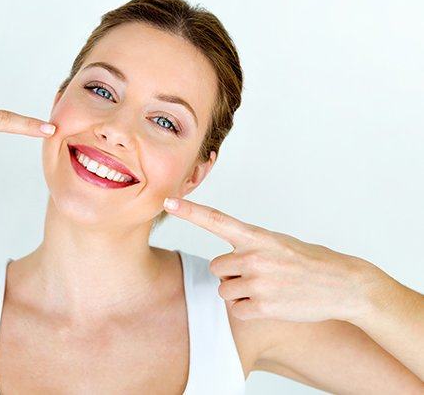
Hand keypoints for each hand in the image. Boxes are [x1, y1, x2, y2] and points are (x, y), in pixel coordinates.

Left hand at [163, 197, 380, 322]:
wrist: (343, 284)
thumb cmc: (308, 261)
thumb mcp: (278, 242)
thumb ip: (249, 246)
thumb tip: (224, 260)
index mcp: (257, 236)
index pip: (216, 220)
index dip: (190, 211)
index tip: (168, 201)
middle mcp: (254, 257)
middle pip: (216, 267)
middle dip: (231, 273)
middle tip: (258, 274)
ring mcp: (258, 282)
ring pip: (224, 290)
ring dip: (240, 292)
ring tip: (268, 288)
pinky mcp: (264, 306)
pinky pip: (236, 309)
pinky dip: (248, 309)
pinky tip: (270, 303)